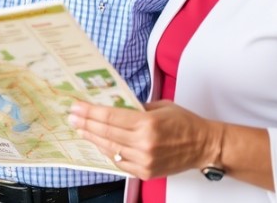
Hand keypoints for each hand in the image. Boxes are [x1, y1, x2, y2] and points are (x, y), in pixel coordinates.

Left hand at [69, 100, 223, 179]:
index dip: (89, 112)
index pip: (109, 117)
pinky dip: (108, 152)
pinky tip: (100, 144)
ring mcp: (144, 160)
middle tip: (72, 117)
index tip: (76, 107)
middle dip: (85, 123)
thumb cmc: (185, 123)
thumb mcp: (160, 106)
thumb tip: (112, 104)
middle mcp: (144, 144)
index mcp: (147, 124)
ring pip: (110, 148)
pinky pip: (119, 162)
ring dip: (93, 138)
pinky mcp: (146, 172)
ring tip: (81, 130)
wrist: (204, 146)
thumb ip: (135, 107)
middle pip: (105, 132)